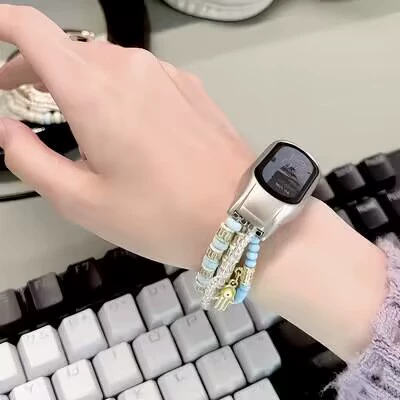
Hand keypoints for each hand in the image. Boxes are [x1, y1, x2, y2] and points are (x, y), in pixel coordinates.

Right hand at [0, 5, 253, 266]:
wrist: (238, 213)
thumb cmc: (159, 215)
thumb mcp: (82, 201)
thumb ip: (29, 159)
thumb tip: (3, 128)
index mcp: (94, 91)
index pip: (34, 30)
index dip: (2, 25)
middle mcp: (130, 67)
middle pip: (68, 49)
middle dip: (35, 66)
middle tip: (17, 93)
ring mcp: (165, 73)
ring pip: (106, 62)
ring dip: (78, 78)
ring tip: (72, 112)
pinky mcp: (189, 86)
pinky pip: (140, 75)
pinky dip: (117, 87)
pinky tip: (125, 119)